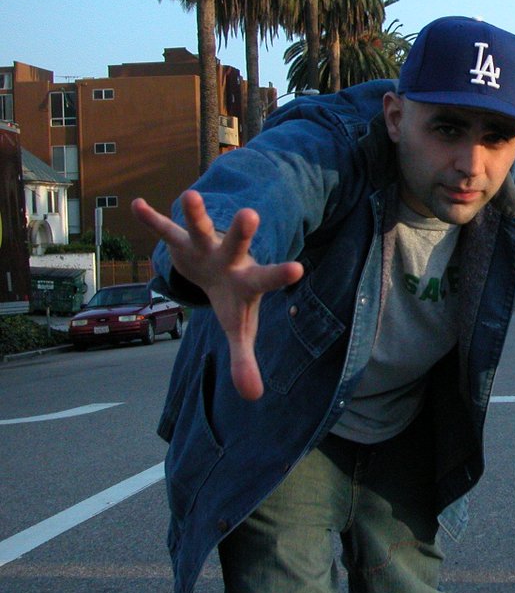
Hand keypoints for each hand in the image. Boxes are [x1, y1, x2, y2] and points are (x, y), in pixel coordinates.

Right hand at [131, 191, 303, 400]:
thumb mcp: (239, 329)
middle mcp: (229, 258)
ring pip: (200, 228)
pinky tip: (138, 205)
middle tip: (251, 213)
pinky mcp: (181, 242)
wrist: (219, 268)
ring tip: (189, 195)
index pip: (266, 279)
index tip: (298, 268)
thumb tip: (252, 396)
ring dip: (195, 214)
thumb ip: (244, 360)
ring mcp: (205, 247)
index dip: (280, 275)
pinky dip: (152, 221)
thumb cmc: (233, 299)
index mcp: (246, 280)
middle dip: (242, 231)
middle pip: (236, 244)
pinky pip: (165, 231)